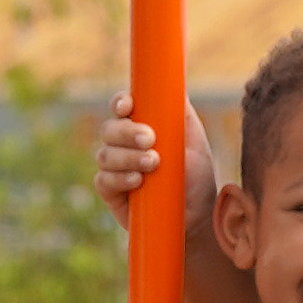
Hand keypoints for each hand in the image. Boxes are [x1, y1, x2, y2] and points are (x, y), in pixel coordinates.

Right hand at [90, 92, 220, 229]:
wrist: (199, 215)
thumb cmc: (196, 176)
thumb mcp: (194, 142)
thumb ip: (182, 114)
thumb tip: (174, 87)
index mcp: (140, 126)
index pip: (121, 107)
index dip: (120, 102)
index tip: (128, 107)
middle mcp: (123, 144)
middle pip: (109, 129)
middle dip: (127, 132)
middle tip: (150, 140)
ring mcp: (114, 168)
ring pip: (106, 154)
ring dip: (128, 157)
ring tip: (153, 164)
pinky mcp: (111, 192)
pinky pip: (104, 180)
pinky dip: (120, 178)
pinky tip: (137, 181)